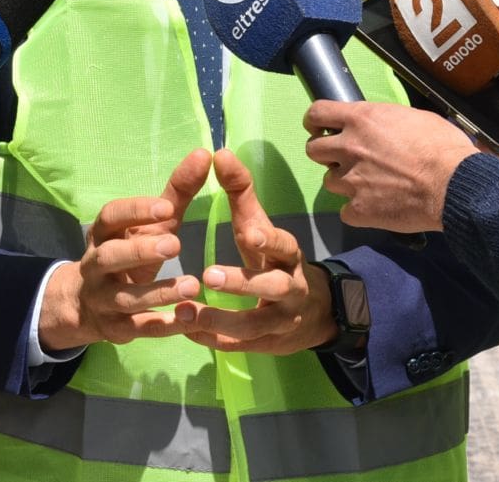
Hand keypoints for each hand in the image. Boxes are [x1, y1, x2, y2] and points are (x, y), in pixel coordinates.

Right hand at [38, 149, 208, 351]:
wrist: (87, 305)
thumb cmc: (130, 253)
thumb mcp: (149, 225)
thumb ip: (177, 194)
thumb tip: (205, 154)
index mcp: (103, 233)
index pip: (111, 216)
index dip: (135, 211)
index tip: (166, 206)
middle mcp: (97, 265)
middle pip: (111, 257)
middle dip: (140, 251)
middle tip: (176, 243)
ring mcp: (104, 299)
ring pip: (126, 298)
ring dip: (158, 292)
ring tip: (193, 286)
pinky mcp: (116, 329)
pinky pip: (138, 328)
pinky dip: (163, 325)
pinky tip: (190, 320)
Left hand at [179, 149, 334, 354]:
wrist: (313, 314)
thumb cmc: (273, 259)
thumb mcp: (261, 226)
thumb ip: (240, 192)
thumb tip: (218, 152)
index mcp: (288, 255)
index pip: (284, 244)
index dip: (269, 238)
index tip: (248, 231)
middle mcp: (290, 288)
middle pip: (273, 286)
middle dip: (244, 282)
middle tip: (209, 275)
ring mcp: (280, 320)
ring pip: (253, 325)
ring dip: (219, 320)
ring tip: (185, 313)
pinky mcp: (266, 345)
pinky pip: (239, 347)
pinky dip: (213, 341)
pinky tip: (187, 332)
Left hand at [304, 101, 475, 233]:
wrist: (454, 184)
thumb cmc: (442, 146)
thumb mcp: (412, 117)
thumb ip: (384, 121)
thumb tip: (378, 127)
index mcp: (361, 119)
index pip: (317, 113)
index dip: (315, 121)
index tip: (321, 128)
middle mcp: (349, 148)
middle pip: (313, 149)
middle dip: (327, 154)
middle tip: (346, 159)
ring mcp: (351, 181)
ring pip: (329, 182)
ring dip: (345, 183)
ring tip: (370, 185)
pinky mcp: (358, 210)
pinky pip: (346, 211)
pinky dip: (358, 210)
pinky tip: (377, 207)